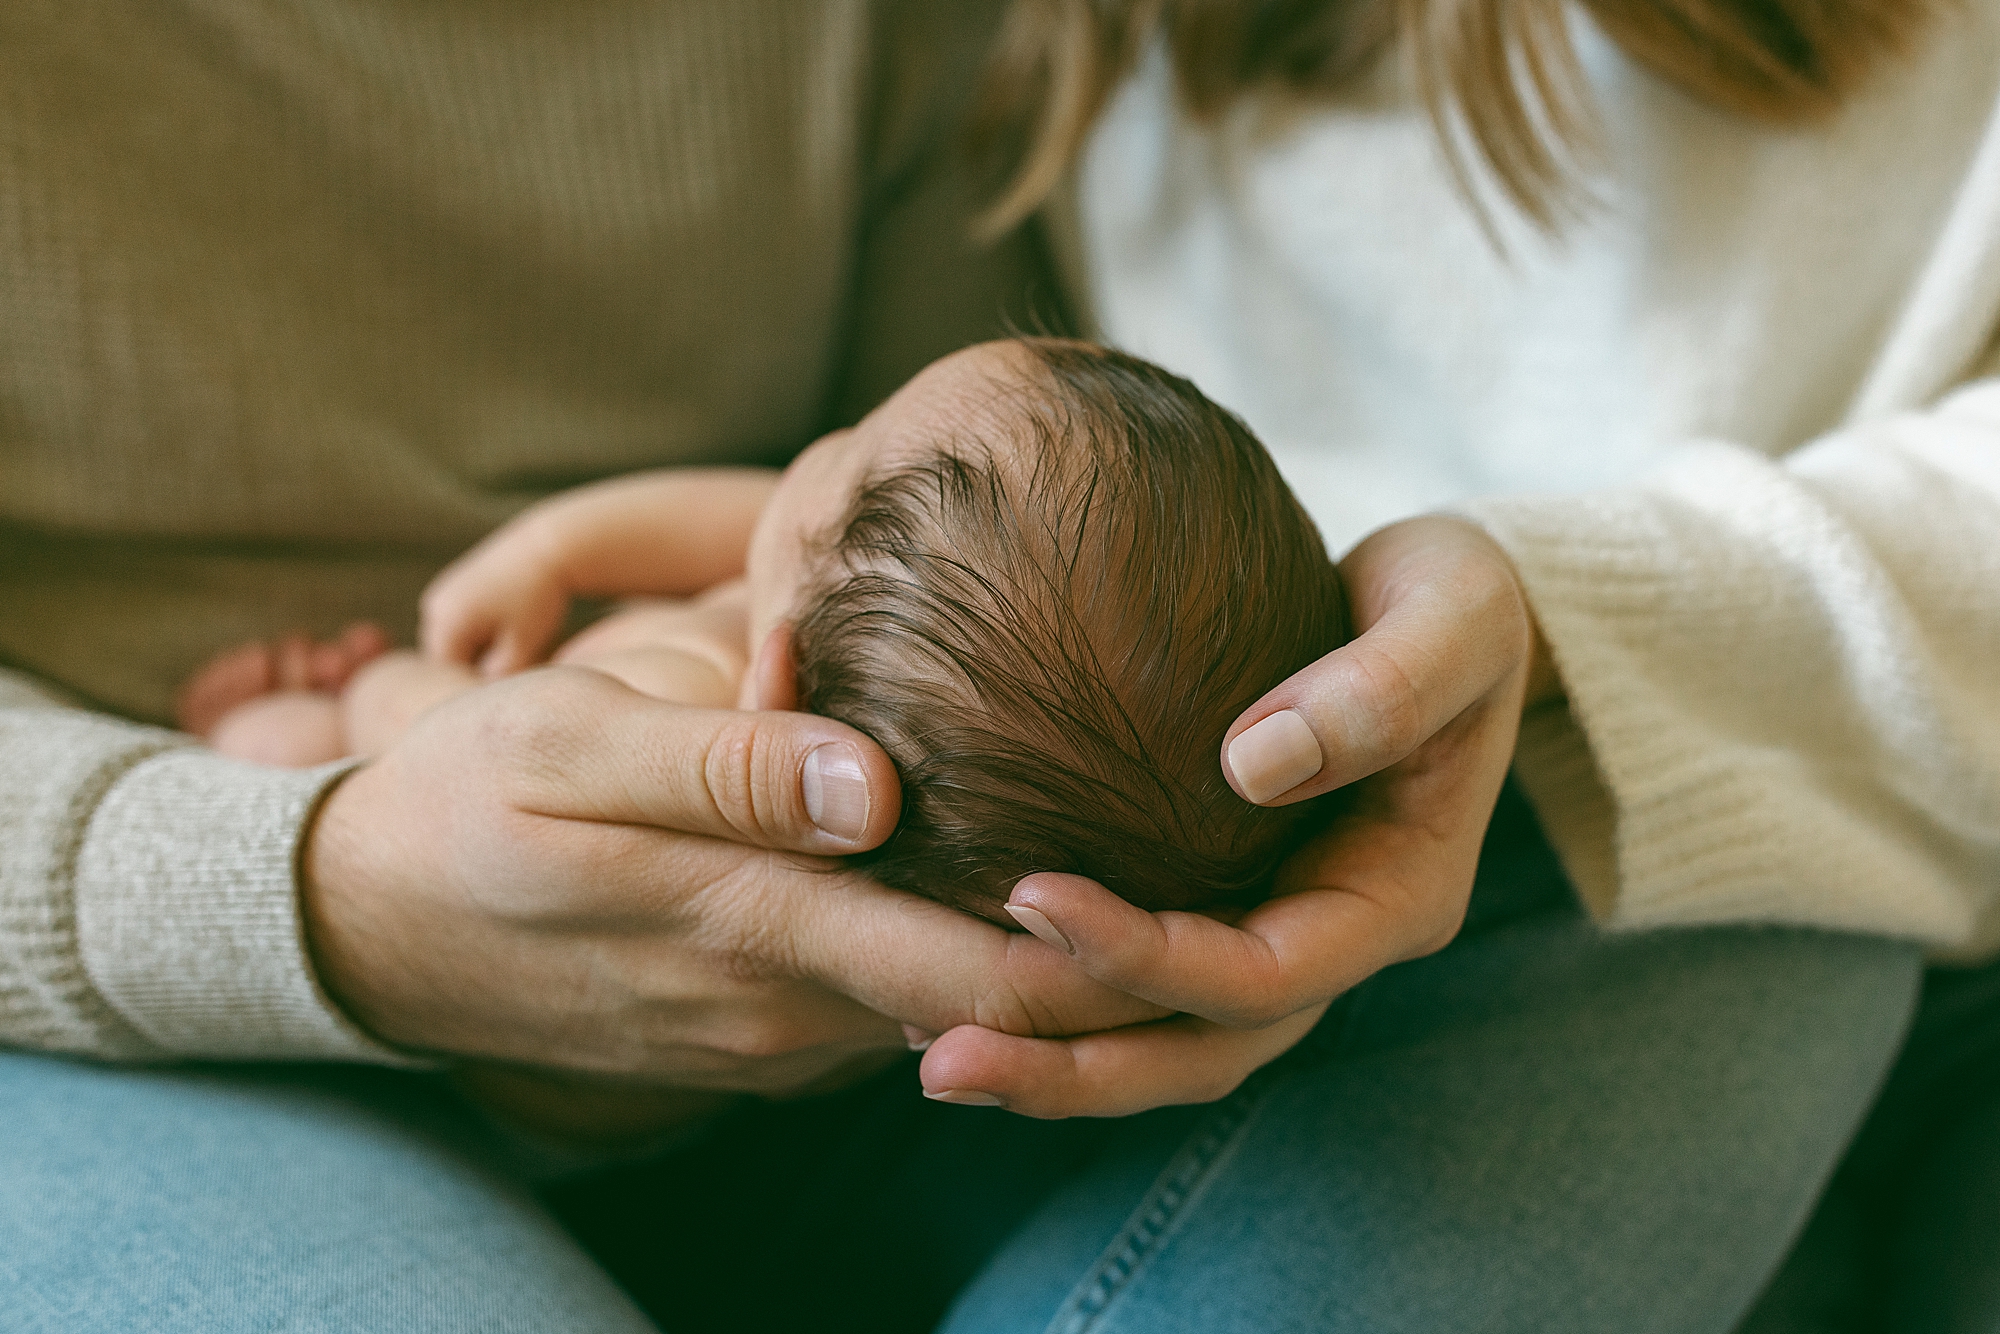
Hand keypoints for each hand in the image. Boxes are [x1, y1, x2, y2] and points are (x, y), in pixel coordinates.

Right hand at [303, 665, 1162, 1095]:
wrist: (370, 925)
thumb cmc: (471, 809)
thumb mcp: (569, 749)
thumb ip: (727, 765)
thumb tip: (881, 781)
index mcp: (757, 924)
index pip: (974, 973)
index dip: (1097, 949)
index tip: (1199, 885)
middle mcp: (784, 1003)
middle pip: (985, 1012)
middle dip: (1103, 974)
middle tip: (1216, 889)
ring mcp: (770, 1033)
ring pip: (939, 1016)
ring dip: (1034, 975)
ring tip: (1140, 879)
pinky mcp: (752, 1031)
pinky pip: (880, 1008)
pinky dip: (951, 967)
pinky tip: (999, 896)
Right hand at [420, 523, 570, 677]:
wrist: (545, 549)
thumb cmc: (537, 598)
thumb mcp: (523, 643)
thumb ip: (500, 675)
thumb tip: (483, 695)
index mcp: (446, 623)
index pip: (449, 676)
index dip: (475, 687)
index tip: (505, 689)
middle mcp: (434, 608)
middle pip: (447, 661)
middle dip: (474, 670)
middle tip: (512, 668)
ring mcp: (441, 597)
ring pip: (453, 644)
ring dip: (477, 654)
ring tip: (513, 645)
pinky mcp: (453, 590)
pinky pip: (459, 627)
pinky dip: (479, 636)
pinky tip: (508, 629)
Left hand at [914, 515, 1554, 1116]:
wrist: (1448, 615)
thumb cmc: (1455, 604)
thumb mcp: (1455, 616)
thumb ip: (1384, 686)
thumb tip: (1255, 764)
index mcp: (1396, 897)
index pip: (1265, 975)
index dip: (1148, 956)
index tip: (1028, 893)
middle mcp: (1333, 941)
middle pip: (1200, 1050)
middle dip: (1075, 1065)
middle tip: (941, 1058)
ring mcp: (1279, 934)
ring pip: (1164, 1043)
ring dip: (1053, 1062)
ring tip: (932, 1055)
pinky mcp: (1228, 908)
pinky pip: (1143, 988)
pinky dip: (1059, 1003)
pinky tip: (954, 990)